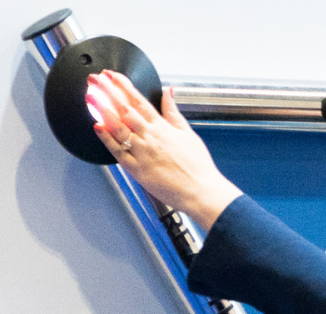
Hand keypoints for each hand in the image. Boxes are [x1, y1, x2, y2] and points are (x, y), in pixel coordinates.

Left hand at [87, 70, 241, 231]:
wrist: (201, 192)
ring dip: (103, 109)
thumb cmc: (198, 168)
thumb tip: (168, 93)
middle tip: (95, 79)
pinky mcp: (136, 169)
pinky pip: (118, 151)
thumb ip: (174, 113)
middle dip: (108, 91)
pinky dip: (106, 138)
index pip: (139, 101)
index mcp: (163, 128)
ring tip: (91, 96)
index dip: (123, 85)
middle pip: (125, 109)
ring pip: (118, 127)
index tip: (112, 75)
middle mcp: (151, 138)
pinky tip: (97, 126)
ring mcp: (142, 153)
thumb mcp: (189, 134)